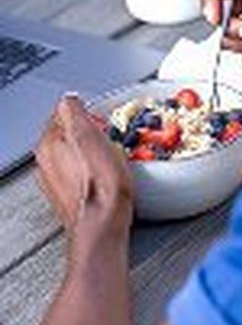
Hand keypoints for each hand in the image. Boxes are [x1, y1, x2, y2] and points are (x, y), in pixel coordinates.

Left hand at [36, 96, 132, 233]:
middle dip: (91, 134)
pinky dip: (95, 172)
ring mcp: (58, 182)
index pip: (62, 114)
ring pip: (76, 156)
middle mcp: (47, 164)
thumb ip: (74, 111)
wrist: (103, 225)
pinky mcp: (72, 197)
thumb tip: (70, 99)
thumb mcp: (88, 135)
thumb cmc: (100, 187)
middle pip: (70, 136)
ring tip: (111, 158)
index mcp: (48, 145)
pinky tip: (108, 177)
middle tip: (110, 139)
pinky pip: (83, 175)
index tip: (102, 120)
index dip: (87, 113)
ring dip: (94, 153)